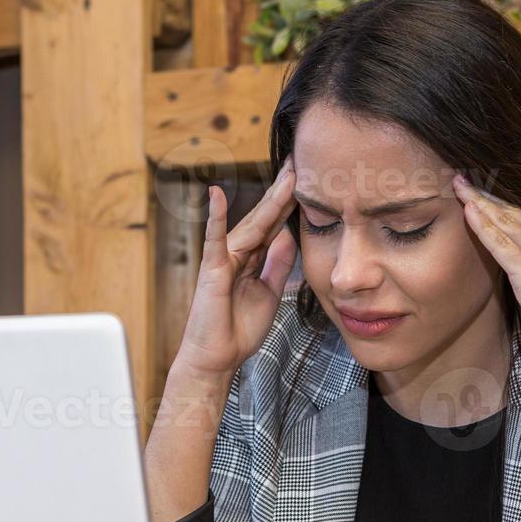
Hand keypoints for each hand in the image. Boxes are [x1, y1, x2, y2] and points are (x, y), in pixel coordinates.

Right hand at [173, 157, 298, 377]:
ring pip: (250, 224)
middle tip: (300, 163)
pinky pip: (214, 240)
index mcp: (253, 259)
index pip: (275, 225)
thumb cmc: (239, 329)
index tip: (308, 180)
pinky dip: (214, 217)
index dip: (291, 203)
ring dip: (267, 199)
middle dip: (283, 191)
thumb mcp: (270, 292)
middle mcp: (238, 253)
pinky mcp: (211, 270)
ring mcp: (224, 259)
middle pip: (265, 217)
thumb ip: (278, 264)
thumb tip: (289, 236)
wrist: (219, 358)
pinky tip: (215, 195)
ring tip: (286, 175)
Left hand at [451, 173, 520, 381]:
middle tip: (460, 180)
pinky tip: (467, 213)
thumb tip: (515, 260)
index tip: (477, 191)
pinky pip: (503, 244)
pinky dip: (484, 227)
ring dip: (480, 204)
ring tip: (458, 188)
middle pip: (515, 213)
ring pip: (507, 223)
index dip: (499, 203)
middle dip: (486, 196)